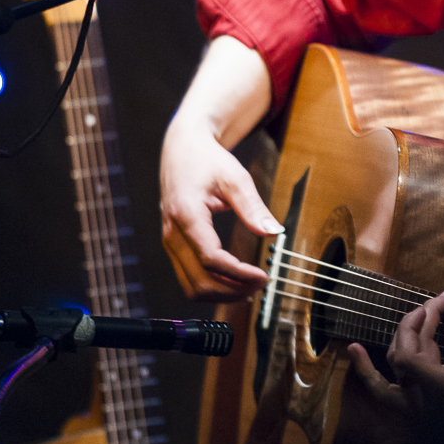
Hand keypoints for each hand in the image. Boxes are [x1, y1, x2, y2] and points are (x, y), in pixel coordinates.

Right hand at [160, 119, 280, 299]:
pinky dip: (211, 286)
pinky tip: (234, 282)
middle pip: (200, 281)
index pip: (211, 259)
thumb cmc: (206, 160)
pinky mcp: (173, 245)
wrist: (182, 149)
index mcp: (186, 215)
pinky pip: (188, 278)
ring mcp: (170, 241)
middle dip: (233, 290)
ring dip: (222, 293)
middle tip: (261, 284)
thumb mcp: (235, 178)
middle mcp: (172, 233)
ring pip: (191, 286)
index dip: (238, 274)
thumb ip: (253, 207)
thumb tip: (273, 232)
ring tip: (250, 287)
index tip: (264, 276)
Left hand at [348, 266, 443, 412]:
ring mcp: (420, 410)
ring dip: (397, 339)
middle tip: (435, 305)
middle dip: (416, 323)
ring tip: (409, 315)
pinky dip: (367, 371)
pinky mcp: (418, 410)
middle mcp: (427, 404)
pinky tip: (354, 348)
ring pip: (392, 371)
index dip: (422, 323)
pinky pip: (383, 392)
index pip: (412, 357)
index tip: (443, 300)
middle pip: (403, 356)